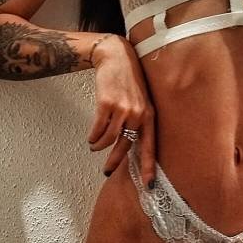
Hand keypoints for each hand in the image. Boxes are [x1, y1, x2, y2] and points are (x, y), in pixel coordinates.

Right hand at [88, 35, 156, 186]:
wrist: (117, 58)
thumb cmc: (129, 81)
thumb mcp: (141, 101)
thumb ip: (139, 121)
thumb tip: (130, 145)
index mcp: (150, 115)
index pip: (150, 146)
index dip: (149, 166)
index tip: (148, 184)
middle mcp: (138, 114)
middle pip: (125, 146)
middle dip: (115, 161)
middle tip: (107, 170)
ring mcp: (123, 109)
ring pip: (108, 139)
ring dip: (99, 146)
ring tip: (95, 146)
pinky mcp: (107, 104)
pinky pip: (98, 129)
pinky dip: (93, 136)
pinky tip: (91, 137)